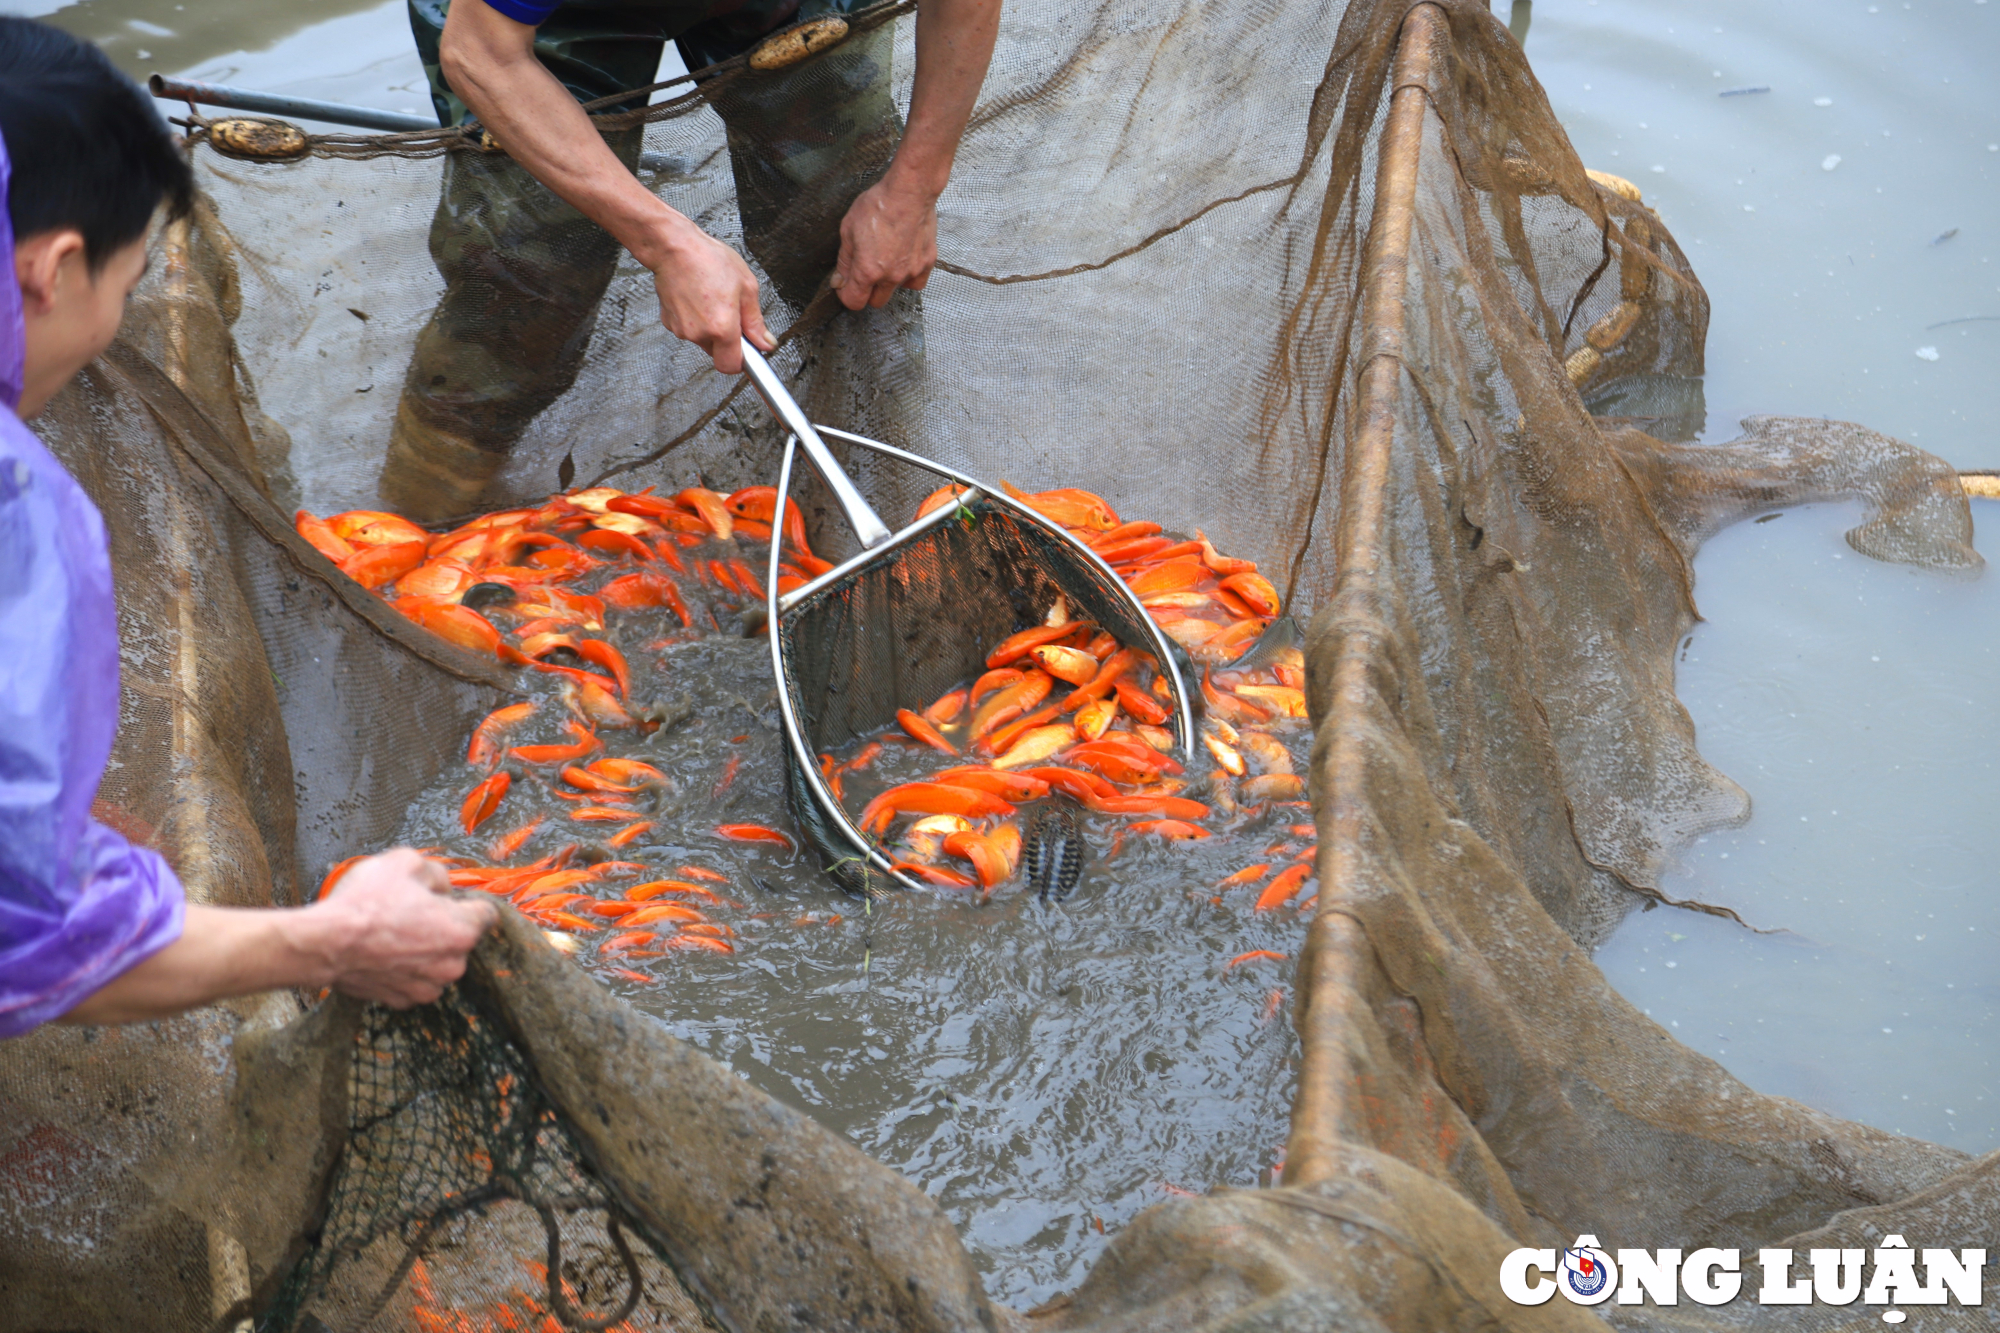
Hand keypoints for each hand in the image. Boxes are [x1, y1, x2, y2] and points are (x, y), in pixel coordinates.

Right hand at [317, 848, 493, 1006]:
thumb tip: (443, 887)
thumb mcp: (406, 862)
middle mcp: (451, 965)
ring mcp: (427, 987)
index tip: (449, 899)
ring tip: (392, 934)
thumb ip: (436, 873)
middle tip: (409, 913)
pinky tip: (382, 954)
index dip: (466, 901)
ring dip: (423, 951)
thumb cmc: (366, 903)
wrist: (323, 943)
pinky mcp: (402, 1001)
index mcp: (461, 932)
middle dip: (441, 926)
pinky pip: (413, 981)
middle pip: (459, 940)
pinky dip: (402, 970)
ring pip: (436, 963)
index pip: (486, 914)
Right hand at [650, 223, 775, 374]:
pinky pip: (689, 329)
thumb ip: (755, 321)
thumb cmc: (708, 259)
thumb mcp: (746, 286)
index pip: (731, 366)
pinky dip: (696, 320)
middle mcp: (699, 333)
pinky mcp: (669, 322)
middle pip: (718, 353)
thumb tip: (764, 342)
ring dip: (711, 328)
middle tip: (731, 313)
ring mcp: (682, 329)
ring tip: (713, 299)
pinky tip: (698, 299)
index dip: (742, 361)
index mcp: (721, 327)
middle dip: (727, 340)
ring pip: (703, 341)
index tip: (748, 350)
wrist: (674, 248)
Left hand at [832, 177, 939, 310]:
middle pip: (876, 301)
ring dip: (889, 283)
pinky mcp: (927, 263)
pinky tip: (903, 263)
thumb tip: (839, 280)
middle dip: (867, 291)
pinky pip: (916, 282)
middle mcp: (891, 276)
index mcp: (867, 270)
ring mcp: (911, 271)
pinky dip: (909, 278)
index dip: (846, 294)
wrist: (909, 192)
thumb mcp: (848, 230)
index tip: (845, 285)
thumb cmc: (879, 205)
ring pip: (896, 292)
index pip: (854, 301)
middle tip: (865, 271)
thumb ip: (844, 261)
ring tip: (886, 261)